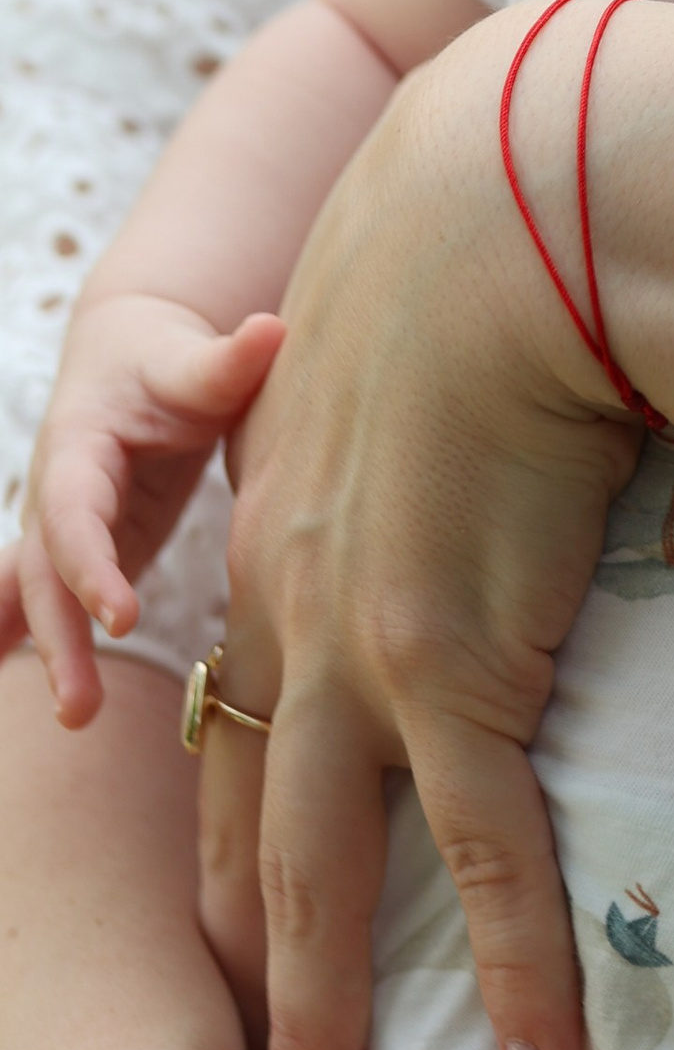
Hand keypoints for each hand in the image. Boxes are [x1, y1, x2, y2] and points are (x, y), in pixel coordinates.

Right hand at [2, 295, 283, 721]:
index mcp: (77, 447)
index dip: (90, 565)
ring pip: (41, 595)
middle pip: (45, 573)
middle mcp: (55, 492)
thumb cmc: (166, 356)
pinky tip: (3, 668)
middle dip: (61, 639)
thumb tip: (270, 332)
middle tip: (81, 709)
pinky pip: (44, 598)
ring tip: (74, 717)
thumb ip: (226, 360)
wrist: (128, 352)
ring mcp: (65, 526)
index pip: (74, 516)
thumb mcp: (192, 360)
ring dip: (49, 652)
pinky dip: (17, 634)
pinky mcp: (89, 549)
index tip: (123, 618)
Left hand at [205, 4, 641, 1049]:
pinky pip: (482, 853)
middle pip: (250, 831)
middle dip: (251, 969)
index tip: (248, 938)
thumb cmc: (487, 248)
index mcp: (281, 542)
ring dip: (331, 1008)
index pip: (239, 729)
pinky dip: (512, 959)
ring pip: (325, 874)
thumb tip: (510, 460)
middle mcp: (290, 612)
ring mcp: (361, 649)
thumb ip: (437, 431)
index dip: (235, 843)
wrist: (506, 207)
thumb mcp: (417, 354)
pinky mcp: (453, 662)